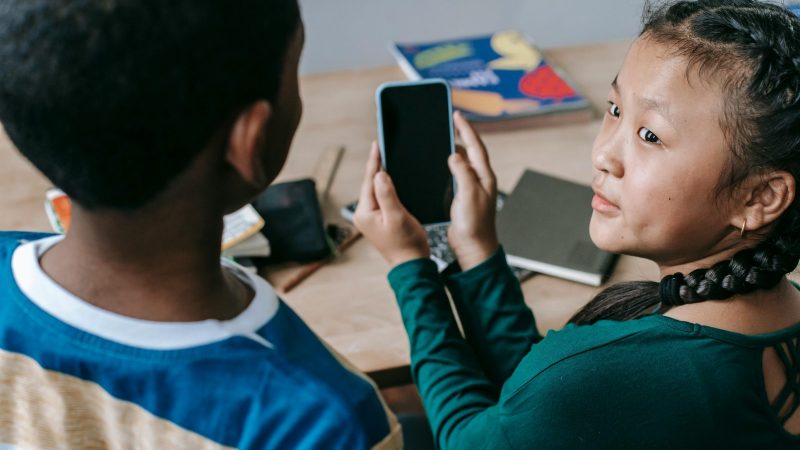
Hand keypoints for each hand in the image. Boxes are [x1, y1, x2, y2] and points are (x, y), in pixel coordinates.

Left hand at [353, 142, 429, 266]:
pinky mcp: (380, 220)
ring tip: (386, 157)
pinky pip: (382, 198)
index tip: (376, 144)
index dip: (374, 162)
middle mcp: (364, 214)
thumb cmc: (405, 243)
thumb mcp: (397, 216)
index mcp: (364, 212)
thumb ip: (387, 194)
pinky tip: (393, 178)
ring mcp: (371, 218)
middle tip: (382, 146)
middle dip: (377, 166)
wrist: (411, 264)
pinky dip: (387, 187)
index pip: (369, 181)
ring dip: (382, 176)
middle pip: (370, 184)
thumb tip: (380, 173)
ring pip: (376, 190)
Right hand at [447, 112, 499, 269]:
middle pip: (470, 150)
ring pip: (462, 162)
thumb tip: (454, 155)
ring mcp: (471, 188)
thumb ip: (463, 173)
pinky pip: (454, 175)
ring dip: (452, 149)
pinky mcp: (462, 197)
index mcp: (484, 176)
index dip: (466, 129)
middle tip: (449, 120)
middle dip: (460, 134)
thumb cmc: (474, 225)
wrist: (474, 248)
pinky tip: (437, 163)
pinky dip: (447, 165)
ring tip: (441, 137)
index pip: (475, 146)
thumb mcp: (468, 196)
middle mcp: (479, 179)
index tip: (457, 114)